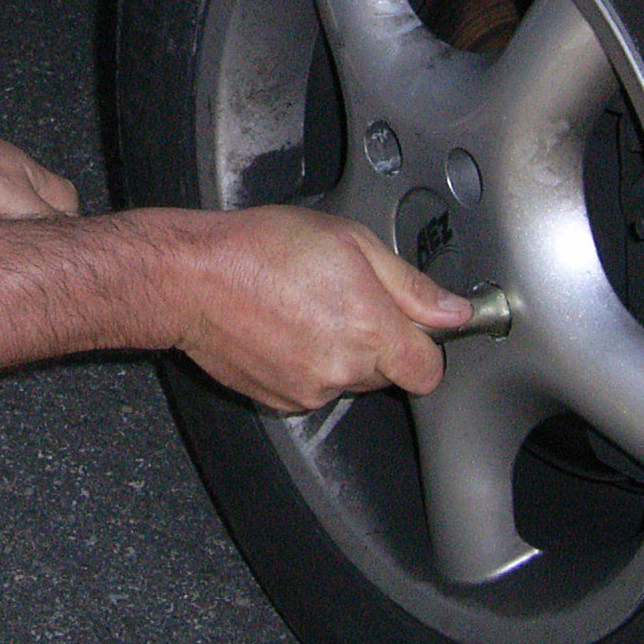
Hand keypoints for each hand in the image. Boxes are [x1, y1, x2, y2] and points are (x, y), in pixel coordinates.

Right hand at [172, 206, 473, 413]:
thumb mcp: (349, 241)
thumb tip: (453, 311)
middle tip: (344, 296)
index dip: (427, 346)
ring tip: (305, 307)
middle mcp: (344, 368)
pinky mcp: (281, 402)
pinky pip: (314, 388)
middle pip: (388, 373)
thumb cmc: (260, 249)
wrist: (191, 279)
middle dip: (378, 341)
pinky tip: (283, 328)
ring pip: (349, 380)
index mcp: (370, 329)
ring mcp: (310, 391)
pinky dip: (307, 365)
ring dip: (340, 352)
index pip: (429, 371)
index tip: (415, 326)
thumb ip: (409, 284)